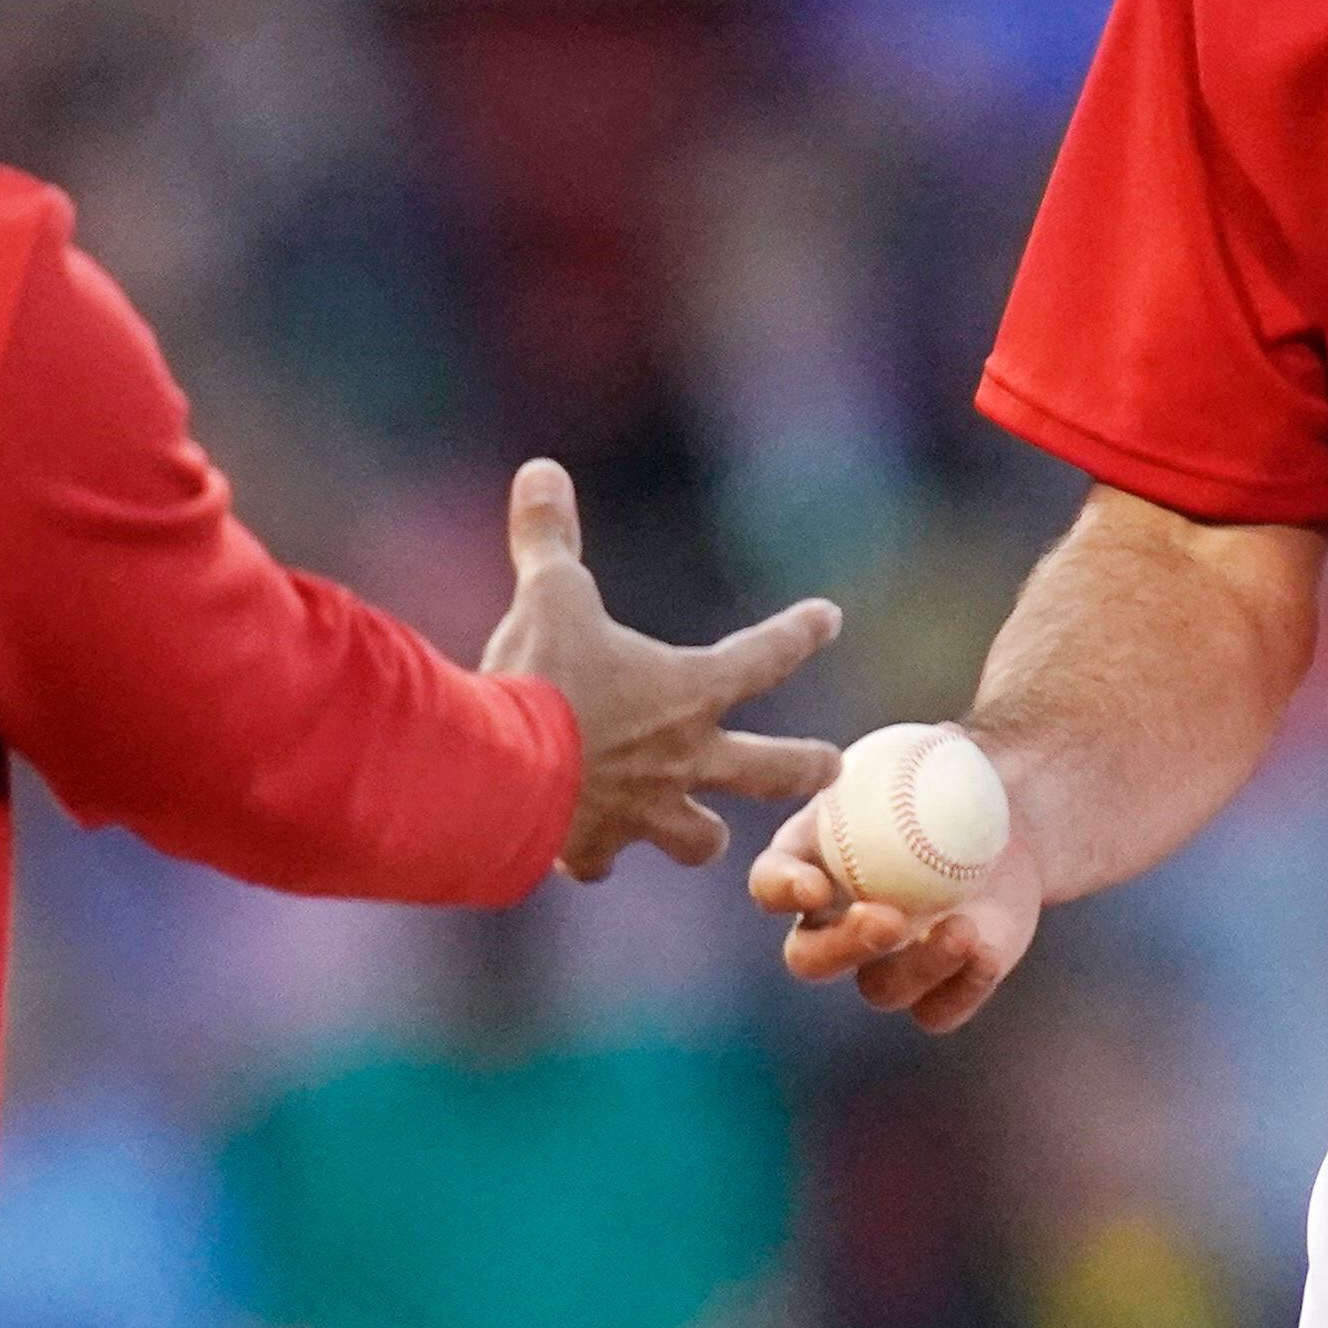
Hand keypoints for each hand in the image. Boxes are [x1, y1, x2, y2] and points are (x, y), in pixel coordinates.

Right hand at [478, 460, 841, 879]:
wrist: (498, 770)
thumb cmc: (537, 674)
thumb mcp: (546, 593)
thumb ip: (549, 536)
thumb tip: (541, 470)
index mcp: (688, 690)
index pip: (764, 656)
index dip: (798, 634)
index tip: (829, 619)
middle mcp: (682, 757)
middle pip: (771, 771)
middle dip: (805, 767)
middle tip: (829, 768)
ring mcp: (642, 809)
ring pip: (700, 839)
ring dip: (701, 834)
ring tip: (702, 835)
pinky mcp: (590, 844)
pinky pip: (599, 857)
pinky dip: (590, 853)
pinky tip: (581, 852)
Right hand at [753, 765, 1043, 1034]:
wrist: (1008, 819)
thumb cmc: (951, 775)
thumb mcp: (934, 750)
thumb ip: (923, 746)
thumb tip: (944, 736)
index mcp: (810, 861)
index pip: (771, 883)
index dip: (781, 889)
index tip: (815, 882)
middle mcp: (836, 921)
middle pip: (810, 958)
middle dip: (842, 946)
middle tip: (889, 919)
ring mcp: (887, 960)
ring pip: (881, 990)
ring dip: (918, 967)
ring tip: (964, 928)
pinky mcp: (939, 985)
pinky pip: (938, 1011)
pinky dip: (961, 989)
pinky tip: (987, 951)